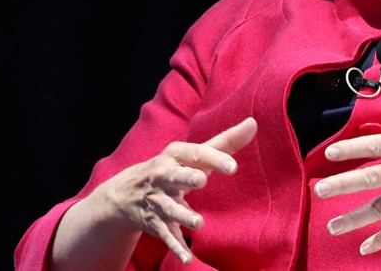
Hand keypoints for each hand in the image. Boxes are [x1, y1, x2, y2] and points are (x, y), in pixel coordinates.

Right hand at [88, 117, 256, 263]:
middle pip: (174, 176)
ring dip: (182, 216)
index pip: (196, 154)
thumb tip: (253, 123)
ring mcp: (158, 201)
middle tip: (201, 180)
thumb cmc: (174, 167)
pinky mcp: (155, 223)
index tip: (232, 166)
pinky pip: (165, 236)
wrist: (126, 193)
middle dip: (186, 178)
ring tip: (198, 222)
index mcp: (176, 155)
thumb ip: (225, 141)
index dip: (214, 159)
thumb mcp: (194, 153)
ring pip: (169, 209)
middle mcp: (163, 176)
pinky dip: (175, 247)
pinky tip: (187, 258)